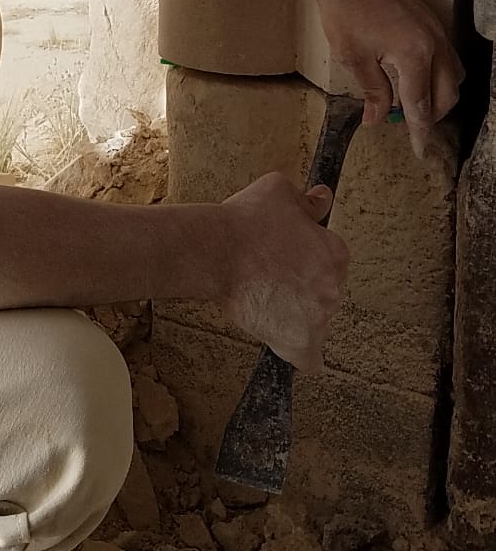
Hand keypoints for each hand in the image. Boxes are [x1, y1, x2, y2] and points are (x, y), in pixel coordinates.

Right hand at [218, 173, 348, 372]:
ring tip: (266, 300)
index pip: (332, 261)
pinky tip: (288, 342)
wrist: (216, 250)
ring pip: (315, 321)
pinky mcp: (297, 342)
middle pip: (325, 292)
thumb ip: (308, 200)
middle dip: (303, 286)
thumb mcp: (280, 191)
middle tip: (273, 277)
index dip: (307, 257)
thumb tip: (323, 199)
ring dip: (297, 314)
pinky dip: (302, 354)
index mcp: (335, 253)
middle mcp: (333, 287)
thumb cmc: (245, 221)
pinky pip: (310, 359)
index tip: (287, 257)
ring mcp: (317, 318)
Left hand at [311, 0, 463, 156]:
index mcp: (416, 55)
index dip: (420, 131)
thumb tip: (377, 120)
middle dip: (432, 115)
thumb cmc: (344, 11)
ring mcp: (435, 28)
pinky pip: (446, 55)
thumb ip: (373, 92)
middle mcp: (434, 42)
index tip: (419, 151)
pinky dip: (437, 73)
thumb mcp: (354, 58)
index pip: (422, 104)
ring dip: (439, 94)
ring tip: (413, 103)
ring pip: (453, 73)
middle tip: (412, 128)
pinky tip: (414, 77)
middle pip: (447, 93)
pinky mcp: (430, 19)